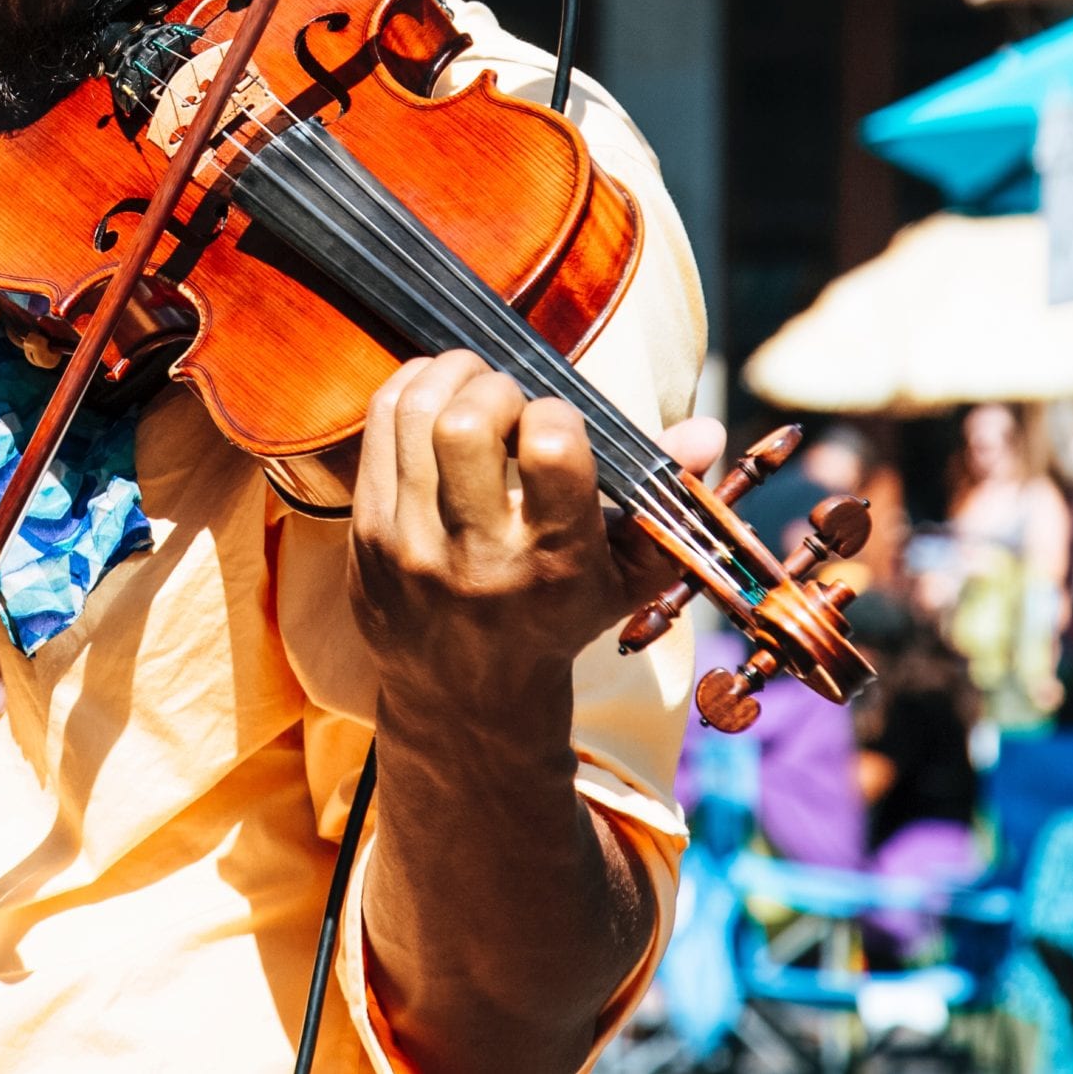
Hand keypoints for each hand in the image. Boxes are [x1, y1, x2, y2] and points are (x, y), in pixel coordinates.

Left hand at [346, 352, 726, 729]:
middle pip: (470, 421)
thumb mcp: (627, 577)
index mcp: (553, 561)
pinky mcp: (366, 533)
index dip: (557, 414)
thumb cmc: (558, 618)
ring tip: (474, 386)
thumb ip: (667, 500)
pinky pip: (379, 427)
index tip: (557, 428)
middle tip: (510, 401)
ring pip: (417, 413)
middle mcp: (477, 554)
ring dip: (450, 376)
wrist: (466, 697)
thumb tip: (707, 429)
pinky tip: (435, 398)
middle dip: (497, 387)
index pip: (553, 447)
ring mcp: (411, 544)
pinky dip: (409, 391)